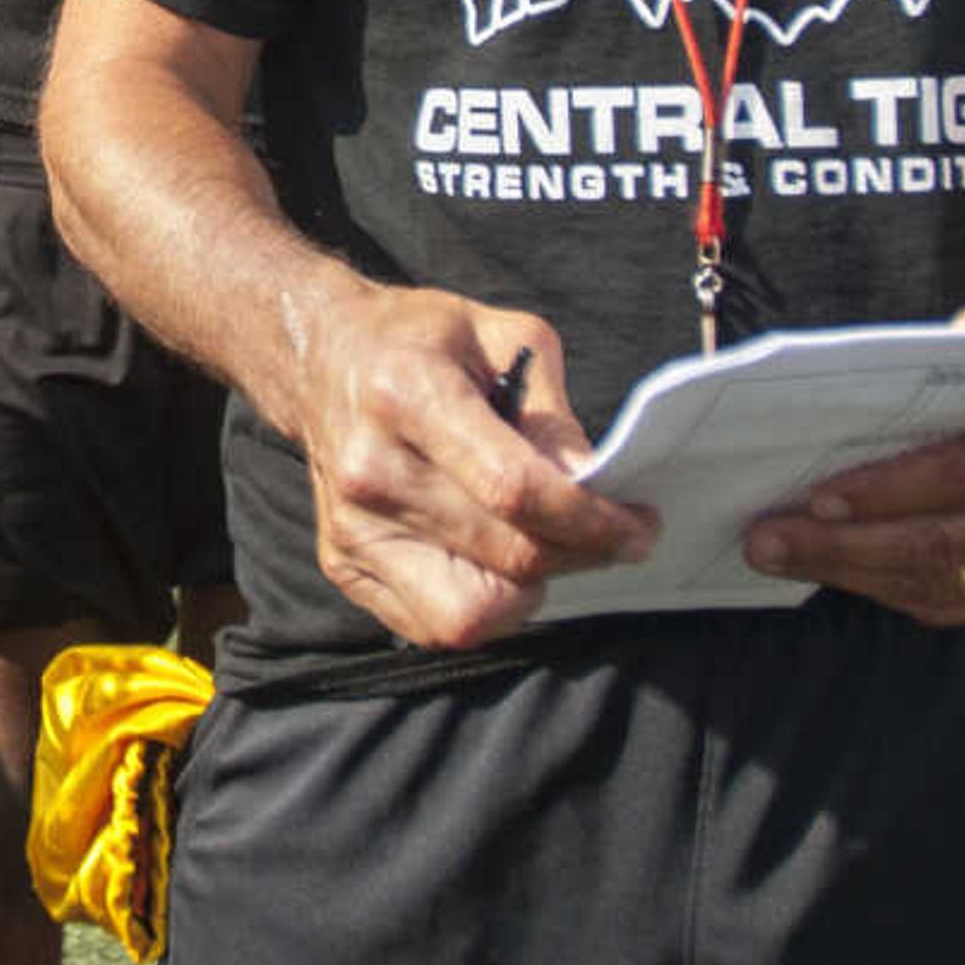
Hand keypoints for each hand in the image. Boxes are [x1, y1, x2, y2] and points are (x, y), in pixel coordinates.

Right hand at [278, 285, 652, 649]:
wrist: (324, 358)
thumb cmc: (423, 340)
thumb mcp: (505, 338)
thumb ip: (553, 418)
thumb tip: (596, 490)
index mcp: (408, 394)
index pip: (513, 488)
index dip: (589, 519)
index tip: (639, 524)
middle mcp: (371, 470)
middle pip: (503, 553)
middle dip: (581, 553)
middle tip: (619, 536)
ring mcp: (352, 529)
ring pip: (470, 612)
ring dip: (532, 588)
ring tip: (550, 547)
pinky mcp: (343, 566)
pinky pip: (435, 625)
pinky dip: (487, 606)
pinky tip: (501, 562)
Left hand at [743, 303, 964, 624]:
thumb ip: (941, 377)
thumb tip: (841, 423)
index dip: (889, 490)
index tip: (814, 496)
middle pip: (955, 542)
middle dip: (849, 545)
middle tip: (768, 539)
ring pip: (955, 584)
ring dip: (860, 575)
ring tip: (789, 555)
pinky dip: (901, 590)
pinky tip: (846, 570)